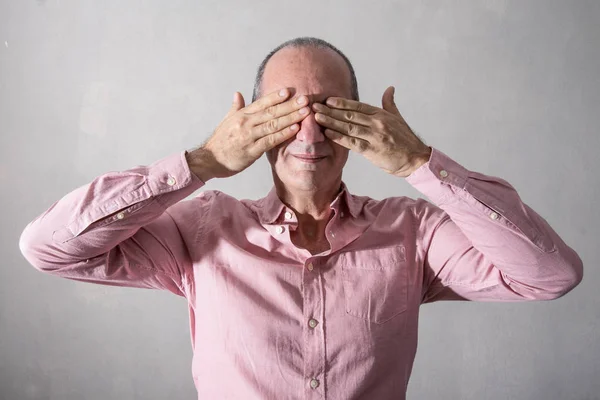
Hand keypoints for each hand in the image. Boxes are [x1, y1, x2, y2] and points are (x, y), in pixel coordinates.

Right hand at [195, 89, 309, 178]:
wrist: (209, 160)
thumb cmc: (220, 141)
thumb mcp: (227, 121)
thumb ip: (236, 107)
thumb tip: (238, 94)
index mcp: (241, 115)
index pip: (261, 103)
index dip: (276, 96)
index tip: (290, 91)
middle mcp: (246, 123)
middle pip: (271, 112)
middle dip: (290, 105)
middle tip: (305, 100)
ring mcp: (249, 136)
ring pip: (273, 124)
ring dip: (291, 118)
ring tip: (305, 113)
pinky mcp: (252, 151)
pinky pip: (270, 141)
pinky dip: (283, 134)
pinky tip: (294, 129)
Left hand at [312, 86, 431, 177]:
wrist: (415, 159)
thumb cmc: (406, 140)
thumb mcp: (398, 118)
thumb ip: (389, 103)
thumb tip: (389, 88)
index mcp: (381, 114)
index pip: (357, 106)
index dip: (342, 102)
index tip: (328, 99)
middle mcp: (377, 123)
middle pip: (349, 115)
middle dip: (330, 110)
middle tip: (315, 106)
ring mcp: (374, 136)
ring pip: (348, 127)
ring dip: (331, 121)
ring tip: (317, 117)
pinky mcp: (372, 150)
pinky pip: (352, 142)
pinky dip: (339, 137)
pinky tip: (328, 133)